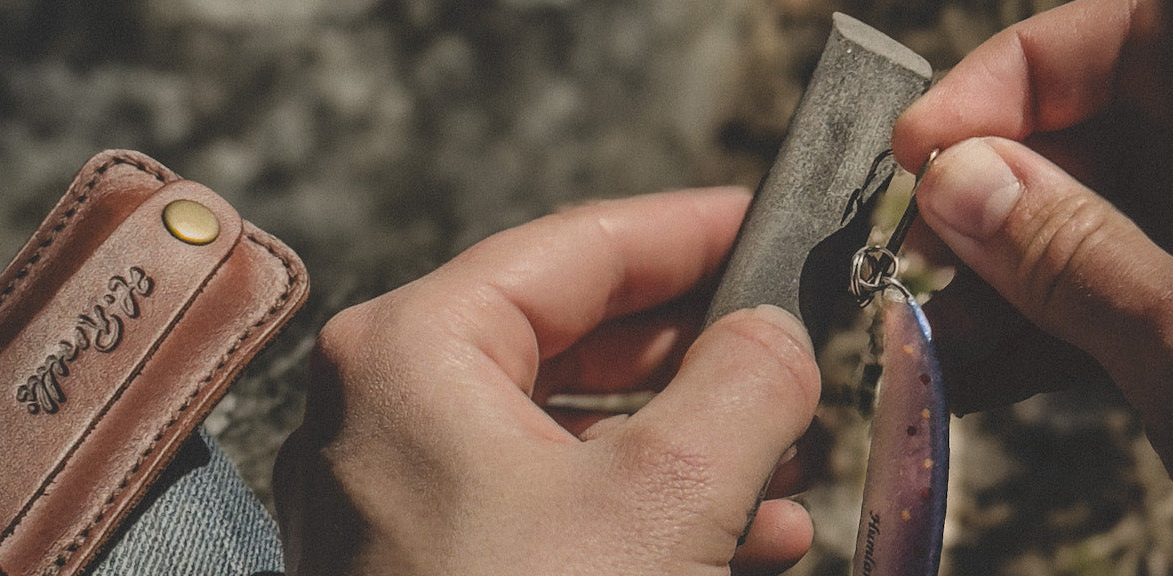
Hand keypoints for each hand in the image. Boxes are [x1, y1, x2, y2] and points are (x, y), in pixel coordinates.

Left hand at [274, 188, 819, 574]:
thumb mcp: (670, 495)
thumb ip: (742, 383)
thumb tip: (774, 329)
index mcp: (410, 352)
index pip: (571, 248)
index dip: (686, 232)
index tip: (771, 222)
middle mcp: (379, 411)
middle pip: (566, 338)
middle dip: (695, 356)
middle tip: (793, 347)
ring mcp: (391, 498)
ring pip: (563, 433)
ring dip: (686, 445)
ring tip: (792, 457)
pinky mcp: (420, 569)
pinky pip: (541, 509)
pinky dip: (642, 513)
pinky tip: (752, 539)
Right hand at [892, 0, 1172, 550]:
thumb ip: (1070, 252)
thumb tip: (959, 178)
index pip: (1136, 35)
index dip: (1017, 76)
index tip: (925, 146)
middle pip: (1107, 133)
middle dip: (994, 199)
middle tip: (913, 259)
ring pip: (1106, 228)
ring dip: (1006, 283)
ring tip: (925, 338)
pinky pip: (1128, 302)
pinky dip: (1052, 337)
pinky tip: (973, 375)